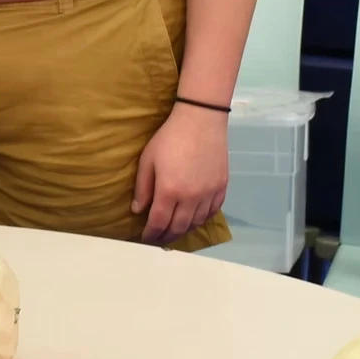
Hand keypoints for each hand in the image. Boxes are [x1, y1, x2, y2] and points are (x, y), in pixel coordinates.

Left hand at [131, 105, 229, 245]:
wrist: (201, 120)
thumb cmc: (170, 137)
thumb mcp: (148, 160)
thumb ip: (143, 188)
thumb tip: (138, 210)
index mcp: (169, 191)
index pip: (158, 223)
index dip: (151, 234)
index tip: (145, 239)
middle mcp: (190, 198)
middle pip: (178, 227)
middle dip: (166, 236)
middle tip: (159, 239)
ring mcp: (208, 194)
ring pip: (196, 223)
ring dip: (184, 230)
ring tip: (175, 230)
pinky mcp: (221, 188)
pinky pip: (212, 212)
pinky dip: (201, 219)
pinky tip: (194, 218)